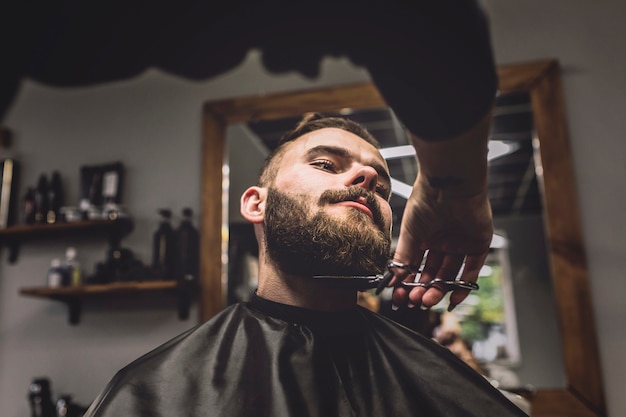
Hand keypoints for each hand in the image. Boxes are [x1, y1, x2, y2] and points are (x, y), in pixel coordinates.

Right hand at [389, 174, 492, 310]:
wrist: (450, 185)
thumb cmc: (426, 201)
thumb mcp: (409, 232)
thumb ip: (403, 257)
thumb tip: (392, 279)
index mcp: (425, 236)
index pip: (417, 265)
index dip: (409, 282)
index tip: (400, 296)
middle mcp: (442, 241)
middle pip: (433, 273)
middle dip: (423, 288)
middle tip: (414, 300)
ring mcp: (461, 244)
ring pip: (449, 274)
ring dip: (438, 289)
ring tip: (425, 299)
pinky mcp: (478, 244)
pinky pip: (471, 270)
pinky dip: (462, 286)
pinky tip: (451, 299)